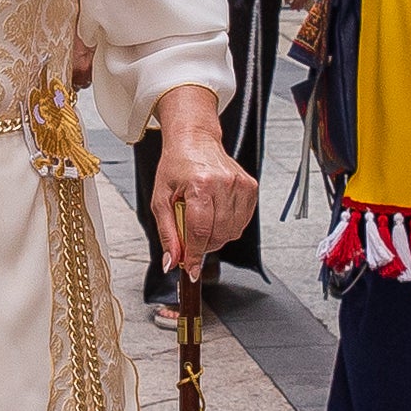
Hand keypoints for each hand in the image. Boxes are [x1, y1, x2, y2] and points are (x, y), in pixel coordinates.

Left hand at [150, 127, 256, 271]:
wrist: (195, 141)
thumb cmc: (176, 167)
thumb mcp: (160, 199)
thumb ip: (167, 233)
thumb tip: (172, 261)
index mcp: (200, 185)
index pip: (200, 232)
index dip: (194, 255)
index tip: (190, 269)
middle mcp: (224, 183)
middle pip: (218, 235)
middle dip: (203, 245)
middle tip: (190, 238)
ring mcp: (240, 185)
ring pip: (232, 232)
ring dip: (216, 236)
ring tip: (202, 221)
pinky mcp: (250, 187)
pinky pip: (242, 222)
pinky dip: (228, 226)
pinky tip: (216, 214)